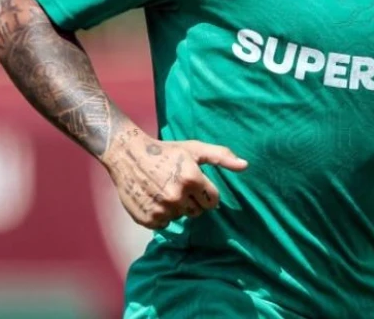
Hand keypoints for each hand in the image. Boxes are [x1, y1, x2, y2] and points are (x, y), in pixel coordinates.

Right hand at [103, 130, 247, 229]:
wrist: (127, 155)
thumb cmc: (165, 151)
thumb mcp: (194, 149)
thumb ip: (221, 156)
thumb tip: (245, 165)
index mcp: (192, 179)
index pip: (213, 202)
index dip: (205, 193)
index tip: (194, 184)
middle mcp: (177, 196)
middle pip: (197, 212)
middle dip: (191, 200)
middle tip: (176, 185)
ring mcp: (162, 209)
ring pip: (180, 217)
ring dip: (175, 207)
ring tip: (163, 190)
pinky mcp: (148, 219)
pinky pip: (163, 224)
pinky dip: (160, 215)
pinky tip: (153, 199)